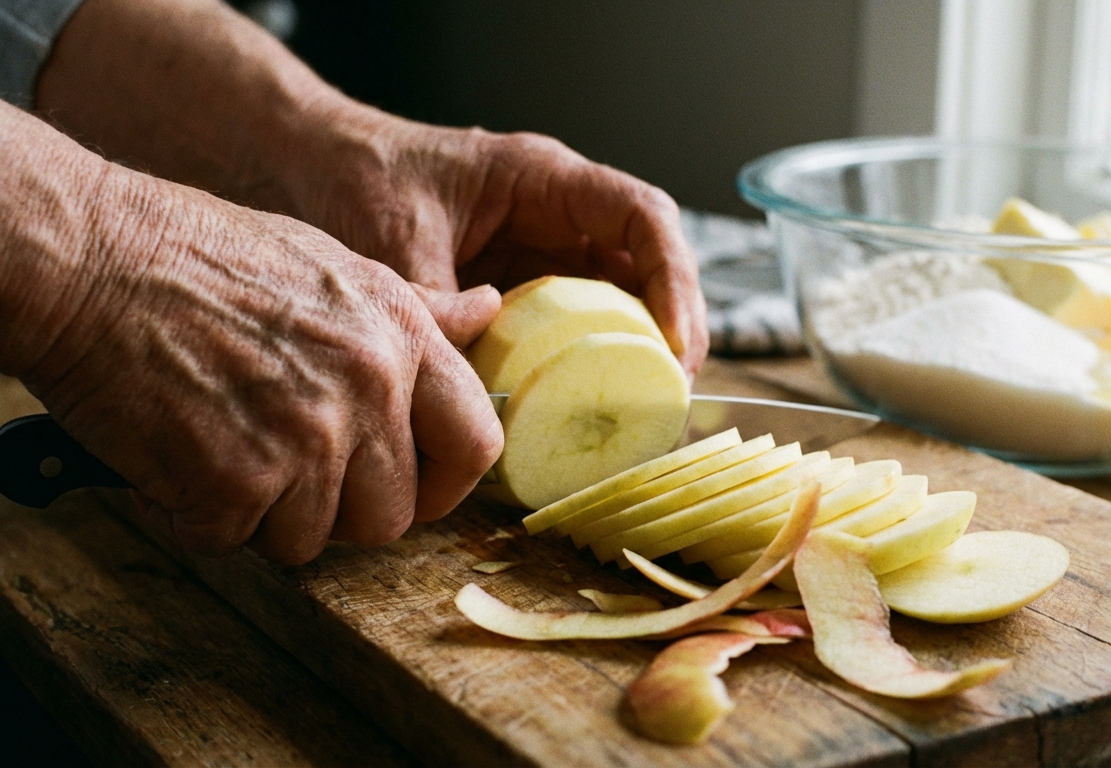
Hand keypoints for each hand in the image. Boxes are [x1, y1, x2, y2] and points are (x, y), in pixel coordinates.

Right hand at [20, 165, 502, 564]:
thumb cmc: (202, 255)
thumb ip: (417, 309)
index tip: (412, 488)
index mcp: (402, 335)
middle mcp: (370, 389)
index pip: (476, 444)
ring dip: (264, 513)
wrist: (92, 257)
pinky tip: (176, 455)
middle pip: (391, 515)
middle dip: (339, 509)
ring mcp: (306, 439)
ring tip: (222, 444)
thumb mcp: (334, 262)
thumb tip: (488, 308)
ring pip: (312, 538)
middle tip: (285, 468)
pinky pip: (233, 540)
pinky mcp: (235, 481)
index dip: (446, 483)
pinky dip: (197, 515)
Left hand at [281, 110, 709, 375]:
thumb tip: (472, 390)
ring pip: (618, 301)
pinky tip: (580, 410)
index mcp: (542, 180)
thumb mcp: (396, 244)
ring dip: (634, 352)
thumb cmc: (356, 178)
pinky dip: (583, 366)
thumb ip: (439, 310)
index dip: (672, 278)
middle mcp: (557, 215)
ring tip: (641, 411)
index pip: (641, 216)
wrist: (308, 167)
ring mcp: (542, 253)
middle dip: (669, 329)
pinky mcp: (520, 290)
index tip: (672, 343)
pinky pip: (571, 328)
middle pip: (647, 265)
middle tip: (668, 394)